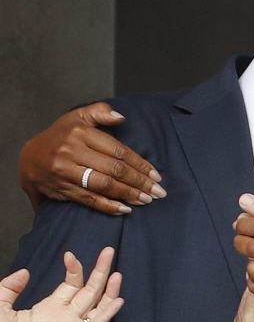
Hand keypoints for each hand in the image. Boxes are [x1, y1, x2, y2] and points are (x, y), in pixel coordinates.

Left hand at [0, 247, 123, 321]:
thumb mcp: (0, 304)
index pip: (72, 283)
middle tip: (109, 251)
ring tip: (117, 273)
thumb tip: (25, 272)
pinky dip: (108, 313)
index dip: (74, 268)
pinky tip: (118, 301)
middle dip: (100, 270)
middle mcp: (66, 315)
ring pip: (97, 305)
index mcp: (51, 307)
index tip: (69, 255)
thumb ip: (10, 287)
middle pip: (90, 289)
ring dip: (109, 289)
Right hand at [18, 102, 164, 214]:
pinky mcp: (61, 189)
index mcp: (81, 133)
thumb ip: (100, 111)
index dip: (139, 164)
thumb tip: (121, 117)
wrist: (28, 158)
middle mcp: (72, 152)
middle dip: (139, 182)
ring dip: (128, 195)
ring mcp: (65, 172)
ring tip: (146, 200)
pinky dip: (108, 206)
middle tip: (158, 191)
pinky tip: (125, 209)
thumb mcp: (78, 117)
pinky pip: (88, 200)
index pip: (118, 151)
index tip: (156, 174)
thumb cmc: (61, 135)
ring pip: (103, 185)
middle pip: (114, 170)